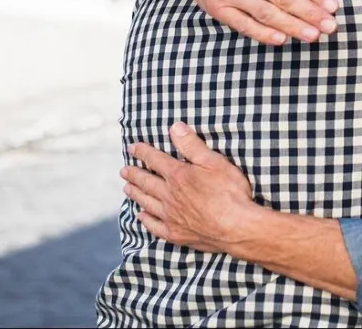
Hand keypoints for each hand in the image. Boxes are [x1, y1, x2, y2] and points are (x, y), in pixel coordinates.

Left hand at [121, 123, 258, 252]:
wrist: (237, 227)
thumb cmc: (230, 193)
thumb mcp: (215, 162)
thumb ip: (192, 145)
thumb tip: (175, 128)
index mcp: (178, 176)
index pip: (155, 160)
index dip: (143, 152)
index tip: (133, 148)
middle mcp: (169, 196)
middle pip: (146, 182)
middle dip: (134, 174)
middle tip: (124, 171)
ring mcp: (171, 216)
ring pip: (147, 202)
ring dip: (135, 194)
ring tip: (127, 189)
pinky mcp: (176, 234)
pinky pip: (154, 226)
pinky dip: (145, 220)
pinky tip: (141, 216)